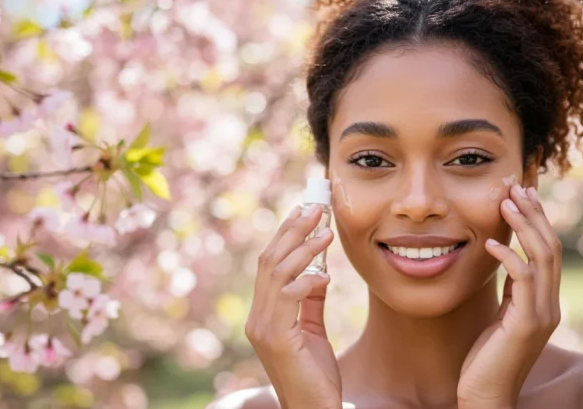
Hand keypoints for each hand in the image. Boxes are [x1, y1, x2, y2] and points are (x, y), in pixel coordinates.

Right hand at [244, 204, 341, 408]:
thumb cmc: (315, 375)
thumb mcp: (313, 330)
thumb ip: (310, 301)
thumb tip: (318, 272)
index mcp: (263, 314)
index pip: (270, 265)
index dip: (285, 235)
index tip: (303, 211)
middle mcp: (257, 318)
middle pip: (269, 262)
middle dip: (292, 231)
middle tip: (314, 207)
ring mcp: (263, 329)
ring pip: (277, 274)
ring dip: (303, 249)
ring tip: (326, 231)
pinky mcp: (277, 340)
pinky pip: (288, 298)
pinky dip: (306, 280)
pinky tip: (324, 275)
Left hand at [458, 184, 561, 407]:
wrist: (486, 394)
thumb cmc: (488, 355)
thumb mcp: (502, 314)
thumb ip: (511, 289)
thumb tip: (507, 258)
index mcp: (545, 300)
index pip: (548, 250)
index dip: (537, 220)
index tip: (522, 194)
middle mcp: (551, 304)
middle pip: (551, 247)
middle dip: (534, 214)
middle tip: (516, 188)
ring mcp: (543, 314)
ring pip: (543, 258)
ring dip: (524, 227)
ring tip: (505, 203)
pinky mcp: (527, 324)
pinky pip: (522, 281)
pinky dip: (508, 257)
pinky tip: (489, 243)